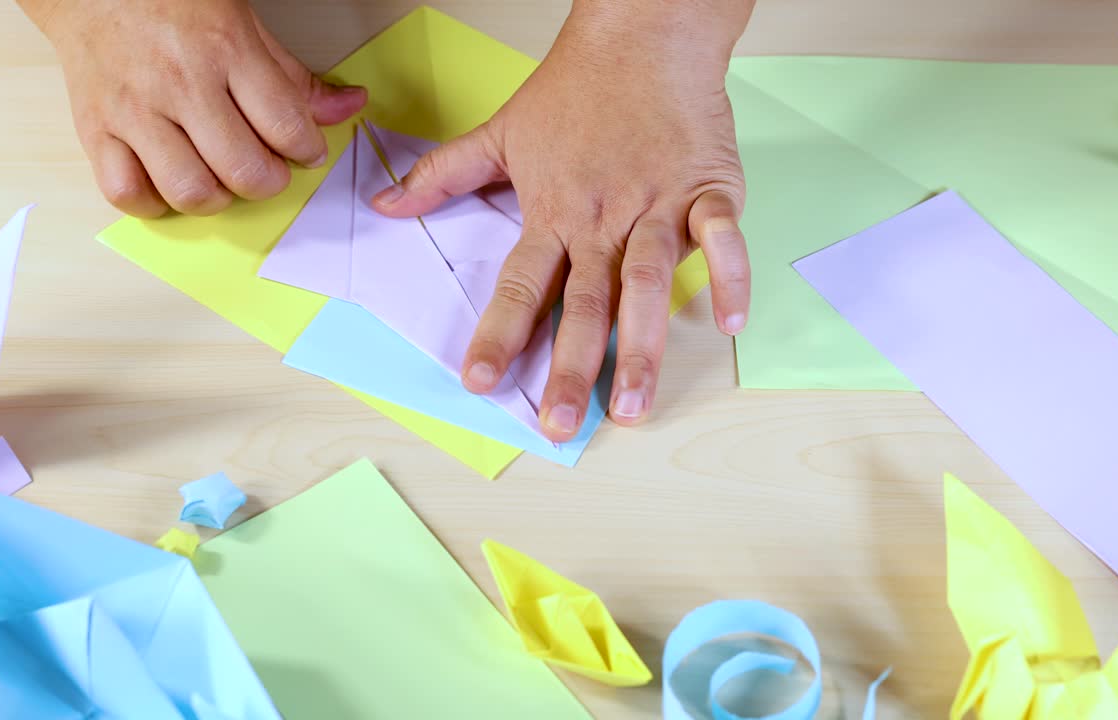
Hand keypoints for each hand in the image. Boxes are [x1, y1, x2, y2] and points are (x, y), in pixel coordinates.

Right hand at [26, 0, 365, 216]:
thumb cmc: (172, 1)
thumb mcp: (245, 22)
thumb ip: (294, 76)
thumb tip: (348, 107)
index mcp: (225, 49)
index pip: (286, 126)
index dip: (307, 150)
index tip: (304, 151)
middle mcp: (179, 83)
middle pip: (243, 169)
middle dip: (268, 180)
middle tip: (266, 168)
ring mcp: (134, 110)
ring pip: (189, 190)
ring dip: (217, 198)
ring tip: (220, 178)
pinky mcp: (95, 130)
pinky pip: (126, 193)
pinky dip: (153, 202)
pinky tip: (169, 183)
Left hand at [373, 2, 750, 441]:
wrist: (645, 34)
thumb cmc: (575, 87)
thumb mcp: (501, 131)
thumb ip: (444, 175)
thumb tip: (388, 203)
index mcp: (553, 213)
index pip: (520, 284)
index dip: (500, 334)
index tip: (482, 382)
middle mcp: (603, 220)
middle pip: (584, 303)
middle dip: (572, 368)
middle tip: (562, 425)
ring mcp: (657, 206)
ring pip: (647, 284)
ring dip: (644, 347)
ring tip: (638, 404)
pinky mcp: (708, 189)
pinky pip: (721, 238)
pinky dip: (729, 276)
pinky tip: (730, 324)